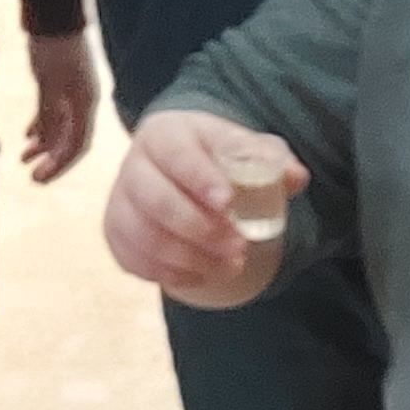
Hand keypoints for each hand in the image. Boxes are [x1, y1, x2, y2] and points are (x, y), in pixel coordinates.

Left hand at [22, 32, 100, 183]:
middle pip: (70, 139)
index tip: (38, 179)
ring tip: (23, 157)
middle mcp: (84, 100)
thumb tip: (49, 147)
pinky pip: (53, 111)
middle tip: (31, 176)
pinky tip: (27, 134)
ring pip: (60, 126)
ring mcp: (72, 90)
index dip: (59, 165)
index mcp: (86, 103)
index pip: (77, 145)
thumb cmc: (53, 47)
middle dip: (51, 159)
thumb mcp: (49, 84)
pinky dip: (41, 124)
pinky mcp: (60, 80)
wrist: (52, 11)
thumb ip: (49, 117)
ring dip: (44, 144)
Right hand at [104, 110, 297, 308]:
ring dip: (188, 258)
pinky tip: (201, 276)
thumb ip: (269, 159)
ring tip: (230, 267)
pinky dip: (168, 272)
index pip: (176, 154)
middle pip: (154, 199)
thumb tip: (294, 177)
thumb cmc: (215, 157)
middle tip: (239, 248)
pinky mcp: (115, 232)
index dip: (200, 178)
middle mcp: (134, 164)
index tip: (228, 203)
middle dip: (199, 229)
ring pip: (143, 235)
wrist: (178, 166)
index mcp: (165, 134)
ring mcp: (120, 200)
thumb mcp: (243, 147)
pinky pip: (133, 259)